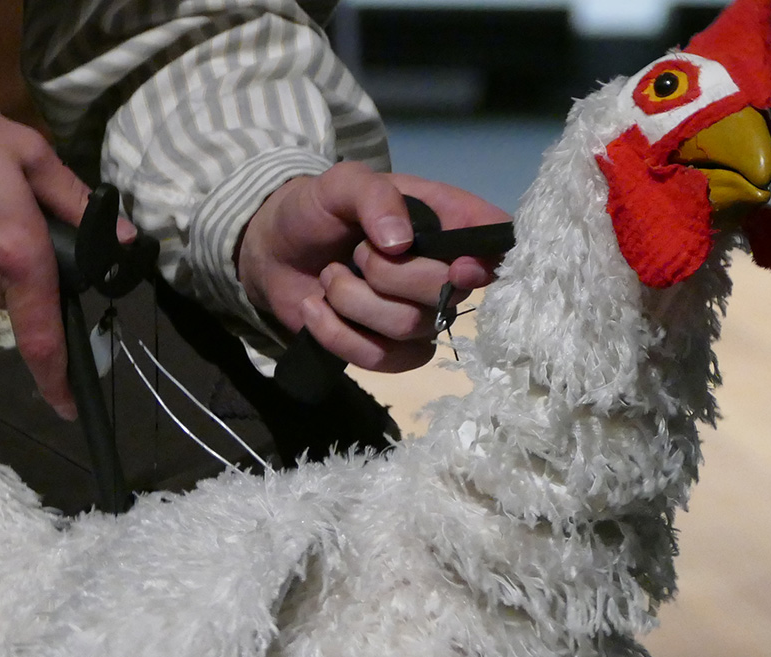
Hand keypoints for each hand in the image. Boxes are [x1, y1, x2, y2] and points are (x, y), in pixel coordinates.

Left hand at [237, 162, 508, 372]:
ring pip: (410, 329)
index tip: (457, 266)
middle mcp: (441, 272)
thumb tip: (400, 242)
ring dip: (354, 301)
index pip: (494, 247)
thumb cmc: (318, 210)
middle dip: (388, 275)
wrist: (275, 252)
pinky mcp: (387, 350)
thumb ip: (374, 196)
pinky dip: (338, 335)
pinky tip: (317, 308)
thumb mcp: (342, 183)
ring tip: (330, 277)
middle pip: (446, 294)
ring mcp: (416, 316)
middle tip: (355, 253)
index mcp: (445, 222)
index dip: (485, 262)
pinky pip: (381, 360)